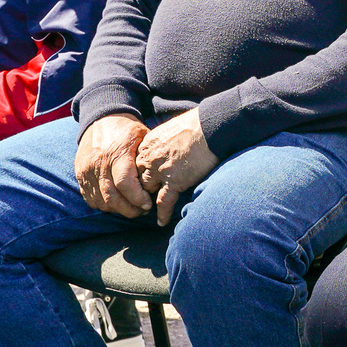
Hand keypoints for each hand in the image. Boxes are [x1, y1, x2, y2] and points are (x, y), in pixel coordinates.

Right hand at [75, 114, 150, 216]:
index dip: (137, 198)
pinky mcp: (80, 175)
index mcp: (116, 152)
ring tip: (131, 207)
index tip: (148, 204)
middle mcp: (98, 163)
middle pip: (112, 197)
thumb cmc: (127, 130)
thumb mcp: (143, 135)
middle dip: (129, 209)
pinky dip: (104, 205)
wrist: (100, 119)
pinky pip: (91, 199)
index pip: (124, 183)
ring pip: (101, 201)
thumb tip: (160, 180)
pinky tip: (116, 202)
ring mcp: (86, 170)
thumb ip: (149, 158)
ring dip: (117, 209)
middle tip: (142, 211)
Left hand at [137, 108, 216, 225]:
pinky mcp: (174, 182)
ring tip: (148, 210)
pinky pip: (163, 203)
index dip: (141, 172)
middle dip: (141, 186)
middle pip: (138, 177)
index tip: (145, 178)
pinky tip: (162, 222)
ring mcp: (160, 171)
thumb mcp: (171, 129)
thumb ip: (163, 141)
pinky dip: (162, 214)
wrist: (209, 128)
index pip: (137, 163)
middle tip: (144, 196)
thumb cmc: (197, 125)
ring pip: (147, 190)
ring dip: (147, 200)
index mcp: (148, 144)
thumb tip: (168, 147)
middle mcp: (149, 158)